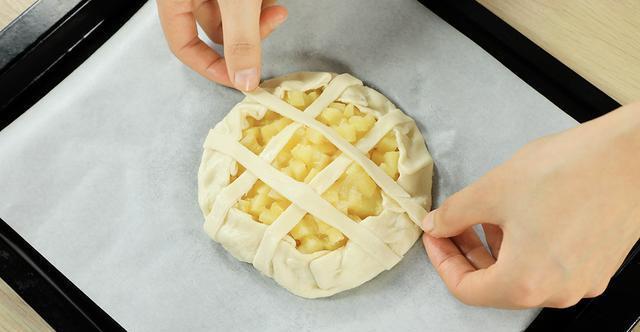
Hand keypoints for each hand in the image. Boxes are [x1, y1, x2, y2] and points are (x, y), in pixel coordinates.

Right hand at [157, 0, 287, 90]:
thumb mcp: (236, 1)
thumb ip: (241, 39)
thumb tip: (245, 79)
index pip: (183, 46)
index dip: (212, 66)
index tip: (241, 77)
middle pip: (215, 30)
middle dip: (249, 33)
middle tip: (273, 22)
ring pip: (233, 14)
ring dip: (258, 16)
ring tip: (276, 8)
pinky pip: (240, 0)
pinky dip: (258, 2)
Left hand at [422, 102, 639, 307]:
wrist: (630, 155)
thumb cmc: (567, 171)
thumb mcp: (492, 190)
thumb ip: (454, 214)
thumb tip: (436, 225)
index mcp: (526, 282)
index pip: (466, 289)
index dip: (442, 261)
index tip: (434, 236)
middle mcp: (557, 292)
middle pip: (494, 286)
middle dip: (467, 254)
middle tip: (452, 225)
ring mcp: (581, 281)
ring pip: (522, 275)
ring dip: (495, 250)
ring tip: (486, 215)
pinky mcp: (598, 265)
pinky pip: (549, 266)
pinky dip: (524, 248)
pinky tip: (519, 217)